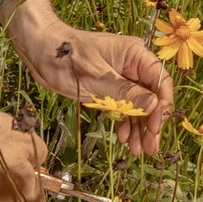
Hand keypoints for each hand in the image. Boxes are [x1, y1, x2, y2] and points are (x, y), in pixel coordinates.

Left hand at [0, 0, 172, 155]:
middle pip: (151, 96)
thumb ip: (126, 92)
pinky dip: (124, 122)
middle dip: (151, 123)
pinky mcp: (107, 89)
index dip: (162, 106)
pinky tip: (123, 137)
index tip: (155, 128)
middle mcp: (131, 66)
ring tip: (136, 150)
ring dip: (138, 128)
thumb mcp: (97, 78)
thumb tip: (155, 105)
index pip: (160, 81)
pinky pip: (123, 106)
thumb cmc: (67, 58)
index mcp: (135, 55)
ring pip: (138, 105)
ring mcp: (120, 78)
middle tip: (150, 148)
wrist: (40, 51)